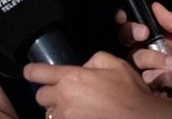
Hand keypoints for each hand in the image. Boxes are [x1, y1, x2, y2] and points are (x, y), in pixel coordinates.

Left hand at [24, 52, 171, 118]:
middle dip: (50, 95)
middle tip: (65, 95)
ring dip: (59, 112)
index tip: (30, 72)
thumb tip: (84, 65)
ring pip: (50, 114)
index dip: (31, 71)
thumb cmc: (129, 93)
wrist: (141, 118)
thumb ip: (93, 59)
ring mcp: (67, 118)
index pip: (38, 72)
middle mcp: (64, 99)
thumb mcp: (114, 63)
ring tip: (77, 110)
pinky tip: (83, 116)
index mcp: (71, 78)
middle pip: (41, 96)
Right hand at [130, 3, 171, 114]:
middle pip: (131, 41)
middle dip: (132, 36)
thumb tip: (156, 6)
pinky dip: (161, 80)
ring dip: (154, 61)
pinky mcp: (162, 89)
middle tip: (145, 36)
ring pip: (137, 61)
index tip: (137, 22)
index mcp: (171, 36)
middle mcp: (161, 52)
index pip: (142, 24)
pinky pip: (147, 82)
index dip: (131, 21)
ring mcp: (160, 71)